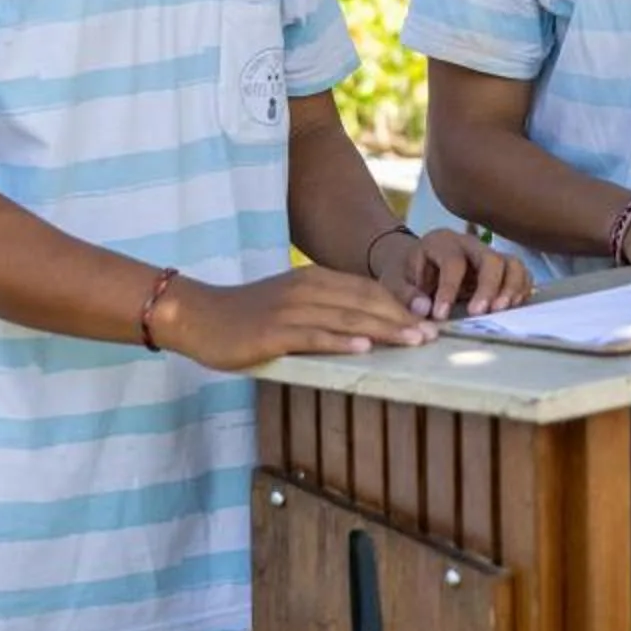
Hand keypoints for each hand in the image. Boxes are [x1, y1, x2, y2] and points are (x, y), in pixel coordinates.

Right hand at [151, 267, 434, 370]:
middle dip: (402, 318)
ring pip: (346, 319)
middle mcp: (306, 289)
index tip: (427, 320)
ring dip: (383, 330)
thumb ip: (322, 309)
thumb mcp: (288, 303)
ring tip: (413, 341)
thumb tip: (361, 328)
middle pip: (364, 302)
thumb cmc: (245, 314)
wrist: (197, 315)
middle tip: (433, 335)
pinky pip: (313, 336)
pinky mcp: (273, 332)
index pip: (366, 290)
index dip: (399, 304)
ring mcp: (290, 310)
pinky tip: (364, 350)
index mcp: (313, 280)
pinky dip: (341, 342)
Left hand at [376, 228, 532, 319]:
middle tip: (479, 313)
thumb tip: (423, 309)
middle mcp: (469, 244)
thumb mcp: (394, 280)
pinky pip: (520, 274)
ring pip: (511, 264)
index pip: (453, 262)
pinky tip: (511, 308)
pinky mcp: (500, 268)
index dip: (449, 289)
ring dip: (511, 288)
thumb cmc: (406, 273)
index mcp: (441, 242)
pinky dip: (520, 290)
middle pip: (490, 258)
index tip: (440, 315)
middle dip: (488, 287)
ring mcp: (487, 254)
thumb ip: (405, 293)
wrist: (414, 264)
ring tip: (501, 311)